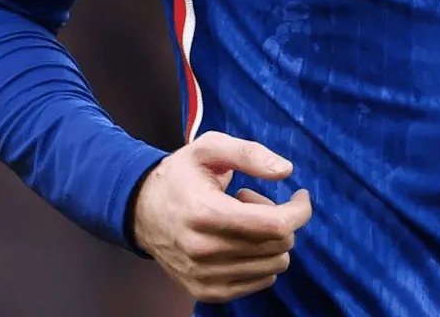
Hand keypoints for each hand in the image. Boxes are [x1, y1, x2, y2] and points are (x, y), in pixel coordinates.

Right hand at [132, 130, 312, 302]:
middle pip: (278, 245)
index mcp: (206, 213)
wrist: (140, 209)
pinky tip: (237, 240)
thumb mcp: (209, 148)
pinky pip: (261, 282)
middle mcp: (203, 250)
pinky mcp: (206, 291)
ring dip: (268, 240)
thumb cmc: (180, 175)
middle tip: (254, 200)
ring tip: (242, 221)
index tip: (300, 195)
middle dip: (279, 219)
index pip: (274, 225)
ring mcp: (204, 276)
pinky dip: (261, 260)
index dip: (298, 210)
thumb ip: (249, 153)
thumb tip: (285, 171)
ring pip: (274, 266)